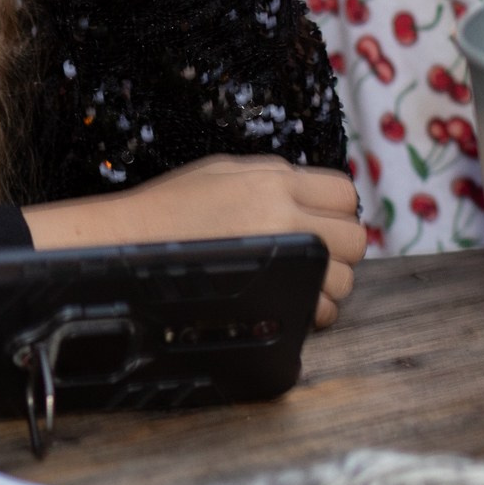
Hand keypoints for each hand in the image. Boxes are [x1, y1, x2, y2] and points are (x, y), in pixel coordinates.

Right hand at [21, 155, 368, 327]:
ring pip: (344, 279)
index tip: (319, 224)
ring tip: (297, 283)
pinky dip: (312, 312)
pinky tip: (287, 304)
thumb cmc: (169, 207)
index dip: (336, 211)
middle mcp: (286, 214)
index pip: (344, 193)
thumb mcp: (221, 172)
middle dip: (339, 250)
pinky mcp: (271, 294)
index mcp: (276, 178)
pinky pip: (320, 310)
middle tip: (313, 258)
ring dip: (327, 284)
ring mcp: (281, 257)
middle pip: (354, 238)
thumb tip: (308, 192)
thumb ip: (272, 178)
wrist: (128, 242)